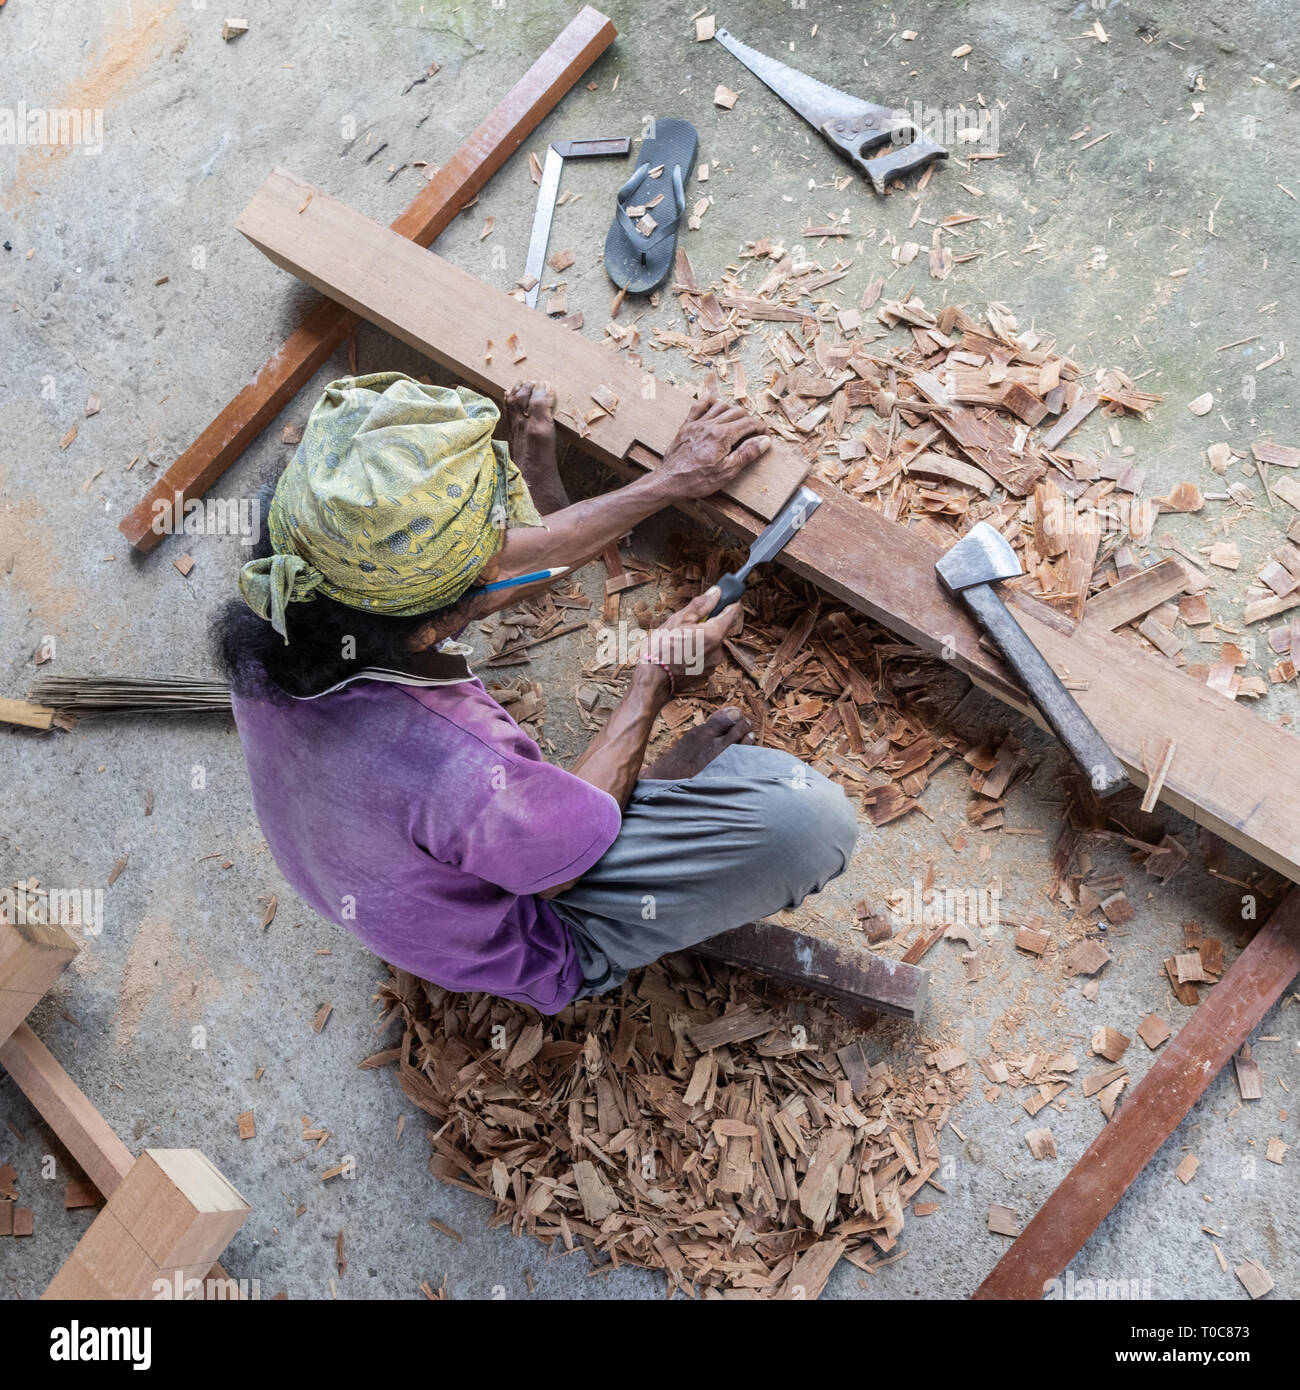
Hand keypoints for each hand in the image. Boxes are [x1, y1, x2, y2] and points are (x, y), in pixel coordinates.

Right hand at [642, 586, 741, 683]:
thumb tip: (716, 592)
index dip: (728, 602)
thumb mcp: (677, 621)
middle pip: (719, 630)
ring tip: (679, 643)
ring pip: (711, 644)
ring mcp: (713, 665)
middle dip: (706, 625)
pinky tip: (681, 654)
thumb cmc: (660, 649)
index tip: (723, 597)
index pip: (732, 612)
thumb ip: (700, 606)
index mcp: (713, 634)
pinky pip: (705, 658)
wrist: (651, 681)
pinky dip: (696, 654)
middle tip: (687, 625)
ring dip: (700, 640)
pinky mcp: (706, 675)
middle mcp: (718, 651)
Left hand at [654, 396, 770, 500]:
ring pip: (720, 406)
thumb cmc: (697, 480)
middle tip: (753, 431)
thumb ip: (747, 454)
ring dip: (732, 411)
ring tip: (737, 421)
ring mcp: (697, 423)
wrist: (670, 482)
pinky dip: (709, 403)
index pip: (749, 423)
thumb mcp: (727, 472)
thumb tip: (764, 441)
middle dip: (749, 420)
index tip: (765, 435)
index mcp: (722, 436)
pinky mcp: (686, 426)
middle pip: (736, 412)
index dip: (761, 428)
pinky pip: (699, 406)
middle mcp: (710, 424)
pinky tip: (715, 407)